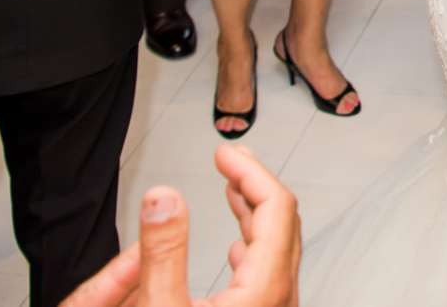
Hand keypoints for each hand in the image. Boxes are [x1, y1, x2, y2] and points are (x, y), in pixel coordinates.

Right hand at [55, 146, 301, 306]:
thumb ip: (162, 251)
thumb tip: (163, 195)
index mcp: (262, 293)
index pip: (277, 209)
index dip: (251, 173)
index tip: (223, 153)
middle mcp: (278, 305)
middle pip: (284, 226)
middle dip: (256, 186)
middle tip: (229, 161)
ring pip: (280, 252)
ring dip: (257, 216)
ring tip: (231, 192)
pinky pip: (271, 277)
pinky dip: (255, 248)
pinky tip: (236, 249)